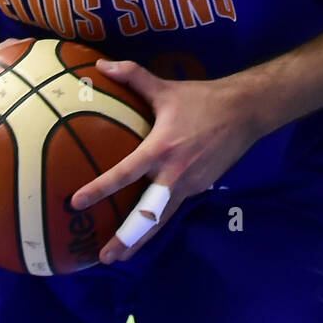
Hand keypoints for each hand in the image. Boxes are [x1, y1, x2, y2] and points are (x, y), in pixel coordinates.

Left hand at [70, 59, 265, 263]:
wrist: (245, 112)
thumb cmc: (202, 99)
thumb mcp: (166, 88)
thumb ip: (133, 76)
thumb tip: (102, 64)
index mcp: (161, 149)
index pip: (125, 174)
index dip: (100, 188)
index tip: (76, 202)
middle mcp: (174, 174)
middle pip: (146, 215)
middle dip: (125, 239)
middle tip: (104, 258)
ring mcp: (189, 185)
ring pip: (161, 220)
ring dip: (140, 240)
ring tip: (120, 256)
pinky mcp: (199, 188)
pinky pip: (173, 208)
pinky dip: (157, 222)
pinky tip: (145, 230)